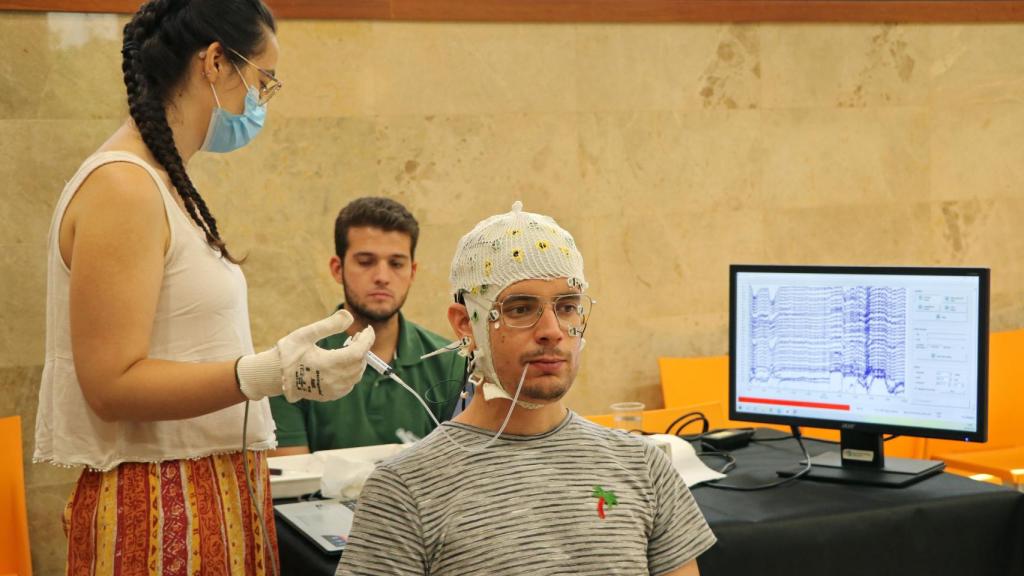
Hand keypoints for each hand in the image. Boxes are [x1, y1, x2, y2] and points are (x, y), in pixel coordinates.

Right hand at [236, 310, 374, 401]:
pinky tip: (345, 361)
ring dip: (359, 359)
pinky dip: (353, 370)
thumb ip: (328, 325)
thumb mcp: (305, 334)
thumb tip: (350, 316)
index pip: (358, 352)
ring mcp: (333, 390)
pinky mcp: (331, 395)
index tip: (368, 328)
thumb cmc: (289, 353)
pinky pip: (350, 383)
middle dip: (363, 347)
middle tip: (359, 335)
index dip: (367, 339)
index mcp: (327, 364)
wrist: (275, 376)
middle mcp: (333, 380)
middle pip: (360, 362)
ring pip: (357, 374)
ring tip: (353, 345)